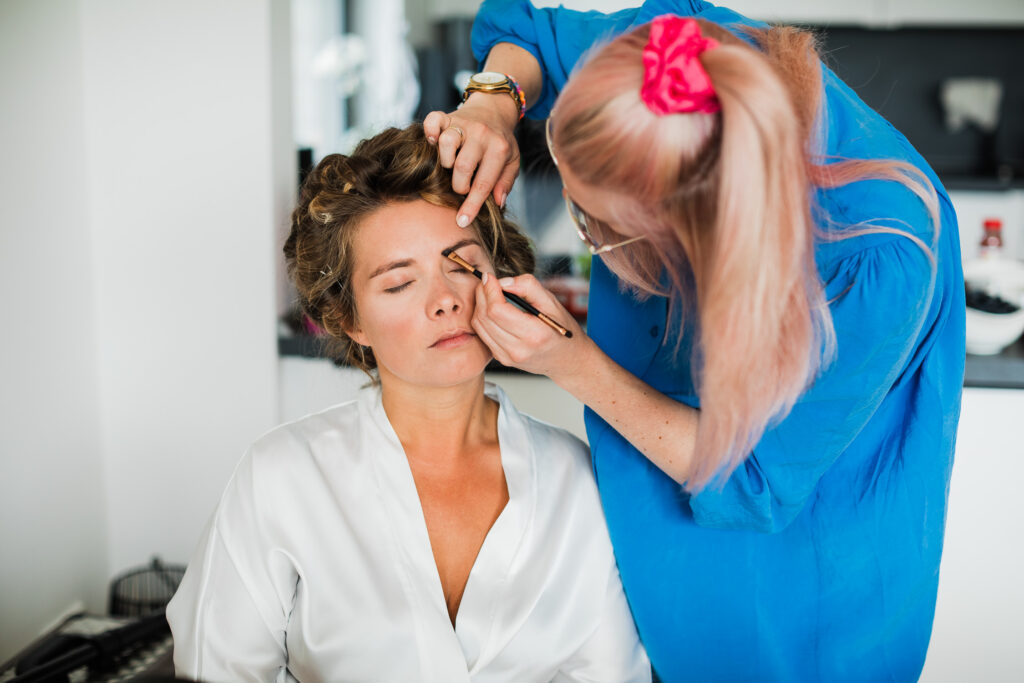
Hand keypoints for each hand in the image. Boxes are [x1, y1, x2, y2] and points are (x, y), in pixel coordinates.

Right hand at [423, 97, 520, 227]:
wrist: (494, 110)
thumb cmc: (501, 142)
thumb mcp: (512, 162)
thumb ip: (505, 183)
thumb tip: (497, 203)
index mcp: (499, 149)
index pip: (484, 183)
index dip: (471, 205)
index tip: (462, 221)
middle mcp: (481, 134)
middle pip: (462, 166)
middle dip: (459, 185)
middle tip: (462, 186)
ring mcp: (463, 124)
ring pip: (447, 143)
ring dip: (445, 161)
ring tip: (450, 165)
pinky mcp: (448, 116)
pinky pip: (433, 120)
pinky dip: (430, 132)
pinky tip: (433, 142)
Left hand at [472, 272, 591, 379]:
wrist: (567, 360)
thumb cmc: (562, 329)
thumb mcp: (552, 302)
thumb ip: (528, 287)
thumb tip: (503, 282)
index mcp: (534, 334)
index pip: (497, 310)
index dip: (489, 290)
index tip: (491, 277)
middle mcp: (518, 349)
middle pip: (484, 317)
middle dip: (482, 294)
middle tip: (488, 281)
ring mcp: (508, 357)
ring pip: (479, 325)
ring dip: (479, 305)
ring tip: (489, 293)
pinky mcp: (502, 358)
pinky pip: (482, 334)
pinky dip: (482, 318)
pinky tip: (491, 309)